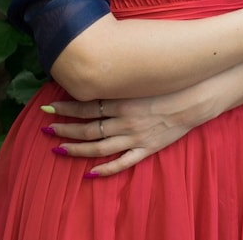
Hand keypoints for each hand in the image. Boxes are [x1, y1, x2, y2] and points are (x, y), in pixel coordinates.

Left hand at [41, 93, 205, 177]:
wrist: (196, 98)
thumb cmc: (169, 83)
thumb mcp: (141, 77)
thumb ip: (120, 78)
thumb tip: (100, 69)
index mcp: (122, 101)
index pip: (87, 106)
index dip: (65, 108)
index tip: (48, 107)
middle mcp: (124, 121)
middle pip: (88, 128)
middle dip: (65, 129)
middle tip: (47, 128)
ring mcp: (135, 137)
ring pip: (99, 147)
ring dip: (77, 148)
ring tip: (59, 148)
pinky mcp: (147, 148)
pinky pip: (123, 162)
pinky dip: (106, 170)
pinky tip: (90, 173)